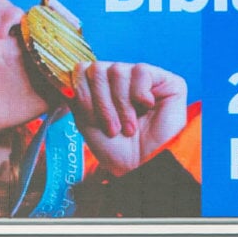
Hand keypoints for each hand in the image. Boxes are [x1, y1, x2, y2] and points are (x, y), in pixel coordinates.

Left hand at [71, 60, 188, 176]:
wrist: (143, 167)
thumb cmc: (117, 151)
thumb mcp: (86, 121)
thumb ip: (77, 93)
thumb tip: (73, 70)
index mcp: (102, 87)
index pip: (82, 70)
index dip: (83, 95)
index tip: (92, 121)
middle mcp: (121, 79)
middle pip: (97, 68)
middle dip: (101, 103)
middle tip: (113, 129)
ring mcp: (142, 78)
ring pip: (118, 70)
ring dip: (121, 105)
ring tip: (130, 127)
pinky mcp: (165, 79)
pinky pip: (141, 71)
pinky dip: (139, 94)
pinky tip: (148, 108)